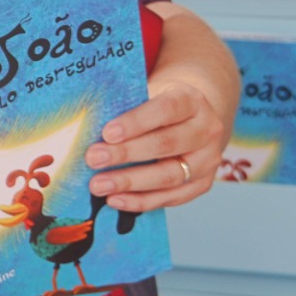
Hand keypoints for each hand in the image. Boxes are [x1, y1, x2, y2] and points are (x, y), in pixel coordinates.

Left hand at [84, 81, 226, 211]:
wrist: (192, 118)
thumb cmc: (158, 106)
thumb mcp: (148, 94)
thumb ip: (126, 107)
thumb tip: (87, 128)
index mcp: (192, 100)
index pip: (166, 109)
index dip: (136, 122)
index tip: (106, 133)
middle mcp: (207, 129)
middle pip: (166, 145)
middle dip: (126, 154)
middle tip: (93, 159)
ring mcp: (208, 159)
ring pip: (170, 175)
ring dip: (130, 182)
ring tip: (98, 185)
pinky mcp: (203, 184)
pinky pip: (172, 197)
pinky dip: (141, 201)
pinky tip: (115, 200)